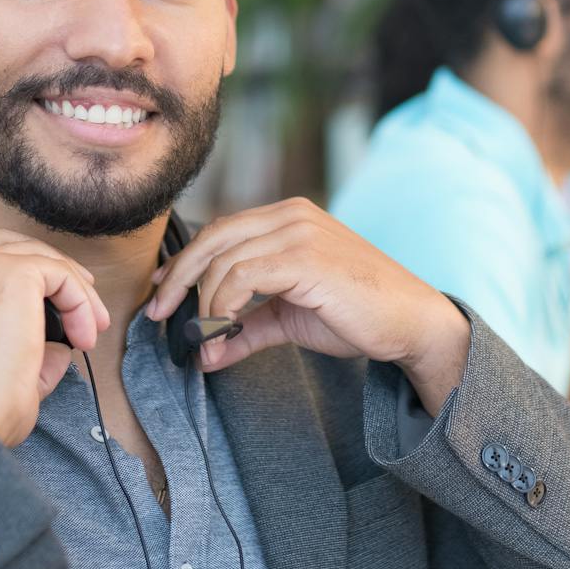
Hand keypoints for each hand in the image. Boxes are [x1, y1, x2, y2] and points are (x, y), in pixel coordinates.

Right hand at [0, 231, 110, 447]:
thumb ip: (26, 351)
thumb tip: (60, 347)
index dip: (20, 278)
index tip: (49, 310)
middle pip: (9, 247)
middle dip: (50, 270)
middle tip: (81, 303)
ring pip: (37, 256)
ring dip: (72, 287)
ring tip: (93, 322)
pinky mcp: (13, 273)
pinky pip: (59, 273)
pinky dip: (80, 300)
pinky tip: (84, 334)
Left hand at [146, 198, 471, 411]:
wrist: (410, 322)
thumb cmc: (357, 314)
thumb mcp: (290, 317)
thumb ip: (246, 327)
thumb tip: (205, 354)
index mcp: (289, 217)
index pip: (221, 230)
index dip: (185, 261)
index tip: (161, 290)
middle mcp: (292, 215)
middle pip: (213, 238)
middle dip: (178, 277)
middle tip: (159, 313)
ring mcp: (299, 232)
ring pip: (223, 259)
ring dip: (201, 301)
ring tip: (199, 336)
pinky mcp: (305, 258)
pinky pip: (242, 277)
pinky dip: (221, 305)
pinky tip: (221, 330)